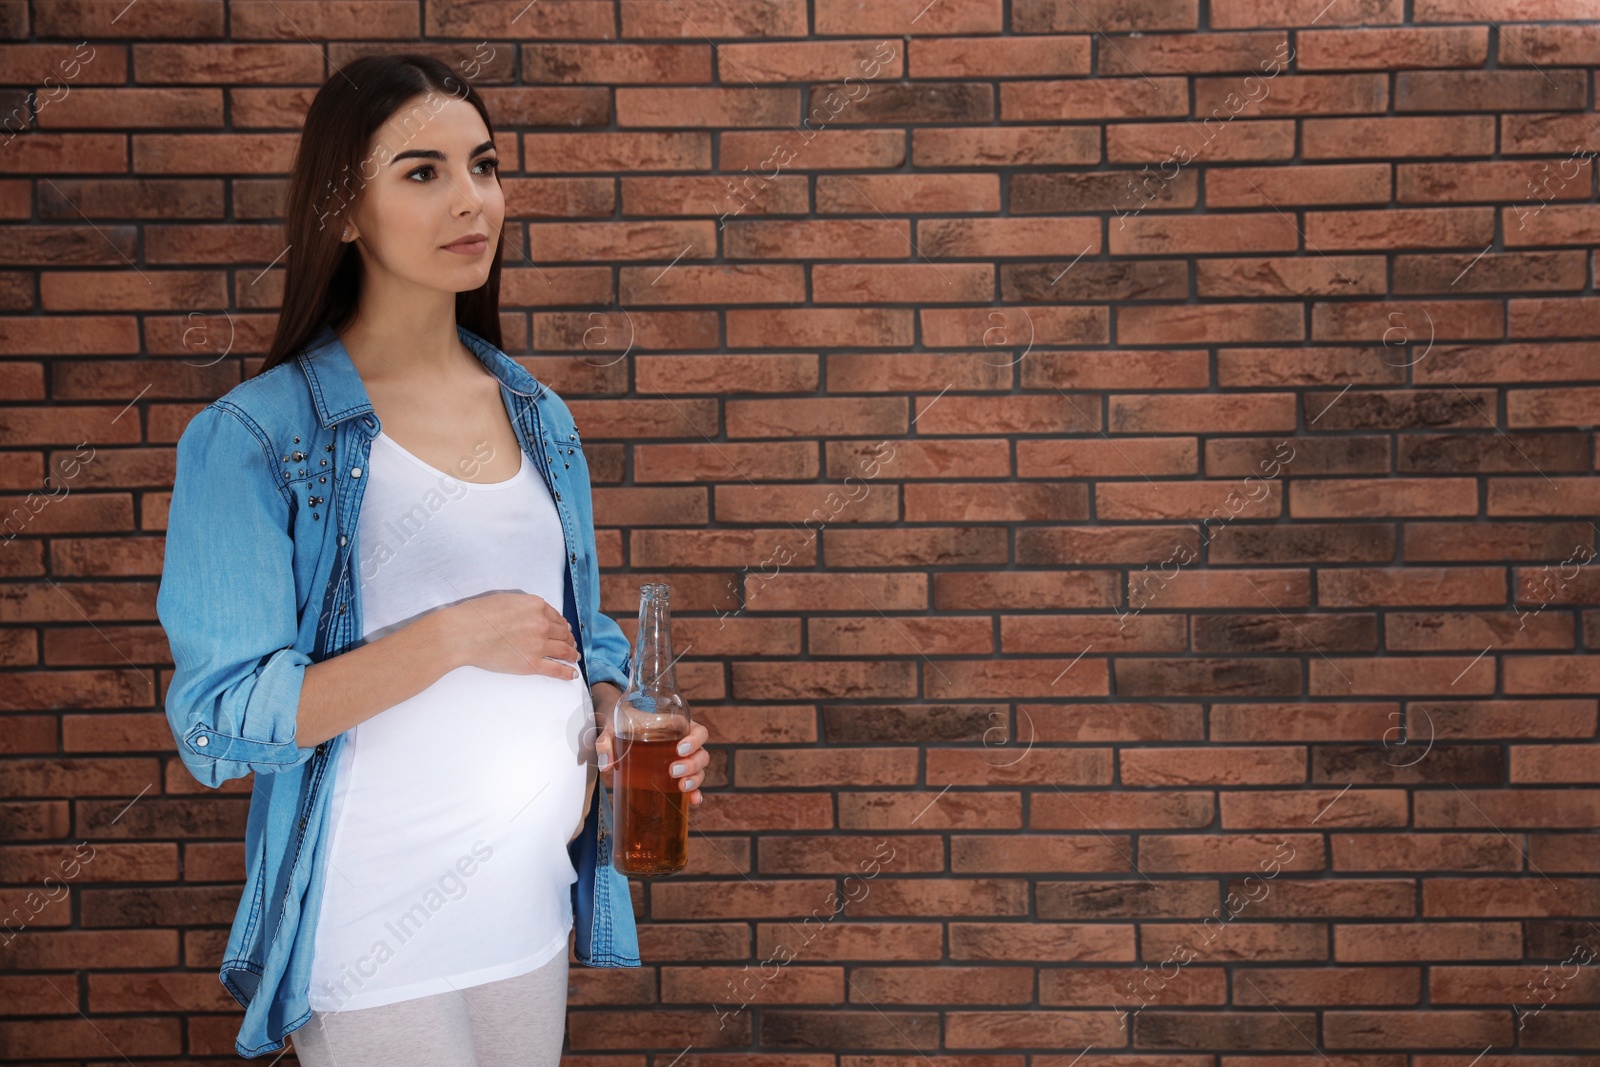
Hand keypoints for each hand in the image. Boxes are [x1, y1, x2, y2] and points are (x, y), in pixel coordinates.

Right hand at [444, 592, 578, 678]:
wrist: (465, 633)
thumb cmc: (479, 615)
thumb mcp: (508, 600)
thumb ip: (526, 607)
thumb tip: (536, 615)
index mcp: (537, 606)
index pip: (557, 617)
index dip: (562, 626)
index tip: (565, 630)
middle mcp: (542, 624)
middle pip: (563, 634)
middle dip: (568, 640)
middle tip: (571, 644)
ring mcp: (539, 645)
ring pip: (564, 651)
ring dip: (571, 654)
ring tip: (573, 658)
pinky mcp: (531, 664)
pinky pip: (556, 669)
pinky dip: (567, 672)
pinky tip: (572, 674)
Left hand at [593, 704, 708, 806]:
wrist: (618, 728)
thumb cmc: (621, 723)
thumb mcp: (612, 727)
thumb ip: (606, 740)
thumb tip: (606, 765)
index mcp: (677, 726)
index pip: (698, 732)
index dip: (695, 741)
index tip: (679, 749)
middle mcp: (684, 743)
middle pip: (701, 754)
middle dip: (692, 765)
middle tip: (673, 771)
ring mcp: (682, 760)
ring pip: (700, 770)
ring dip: (695, 779)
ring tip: (681, 786)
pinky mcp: (676, 776)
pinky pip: (692, 785)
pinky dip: (695, 794)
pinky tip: (693, 801)